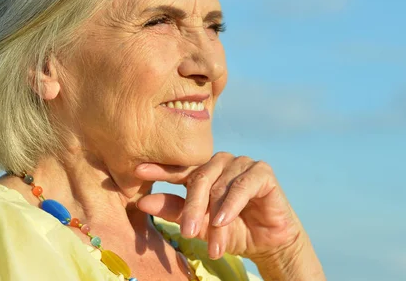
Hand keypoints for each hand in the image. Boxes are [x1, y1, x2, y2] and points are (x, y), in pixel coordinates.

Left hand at [134, 152, 303, 260]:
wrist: (268, 243)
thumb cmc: (232, 230)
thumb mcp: (199, 225)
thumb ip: (174, 211)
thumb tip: (142, 202)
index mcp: (203, 171)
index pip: (179, 169)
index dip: (160, 170)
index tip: (137, 172)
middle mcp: (221, 162)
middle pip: (199, 179)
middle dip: (192, 208)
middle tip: (186, 233)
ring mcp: (242, 163)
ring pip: (220, 187)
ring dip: (216, 218)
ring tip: (214, 244)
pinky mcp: (262, 171)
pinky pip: (242, 185)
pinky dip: (232, 205)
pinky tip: (223, 221)